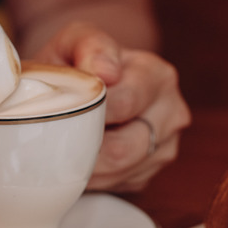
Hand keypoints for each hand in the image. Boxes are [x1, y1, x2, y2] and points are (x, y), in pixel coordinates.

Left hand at [32, 22, 191, 191]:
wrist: (85, 86)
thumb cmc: (78, 64)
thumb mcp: (76, 42)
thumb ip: (89, 45)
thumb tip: (106, 71)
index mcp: (158, 76)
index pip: (125, 103)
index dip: (88, 111)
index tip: (65, 110)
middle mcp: (172, 113)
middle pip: (124, 148)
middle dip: (84, 145)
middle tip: (56, 137)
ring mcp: (165, 147)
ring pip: (119, 171)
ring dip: (85, 165)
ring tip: (63, 147)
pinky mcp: (150, 173)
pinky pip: (118, 185)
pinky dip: (93, 177)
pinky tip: (80, 157)